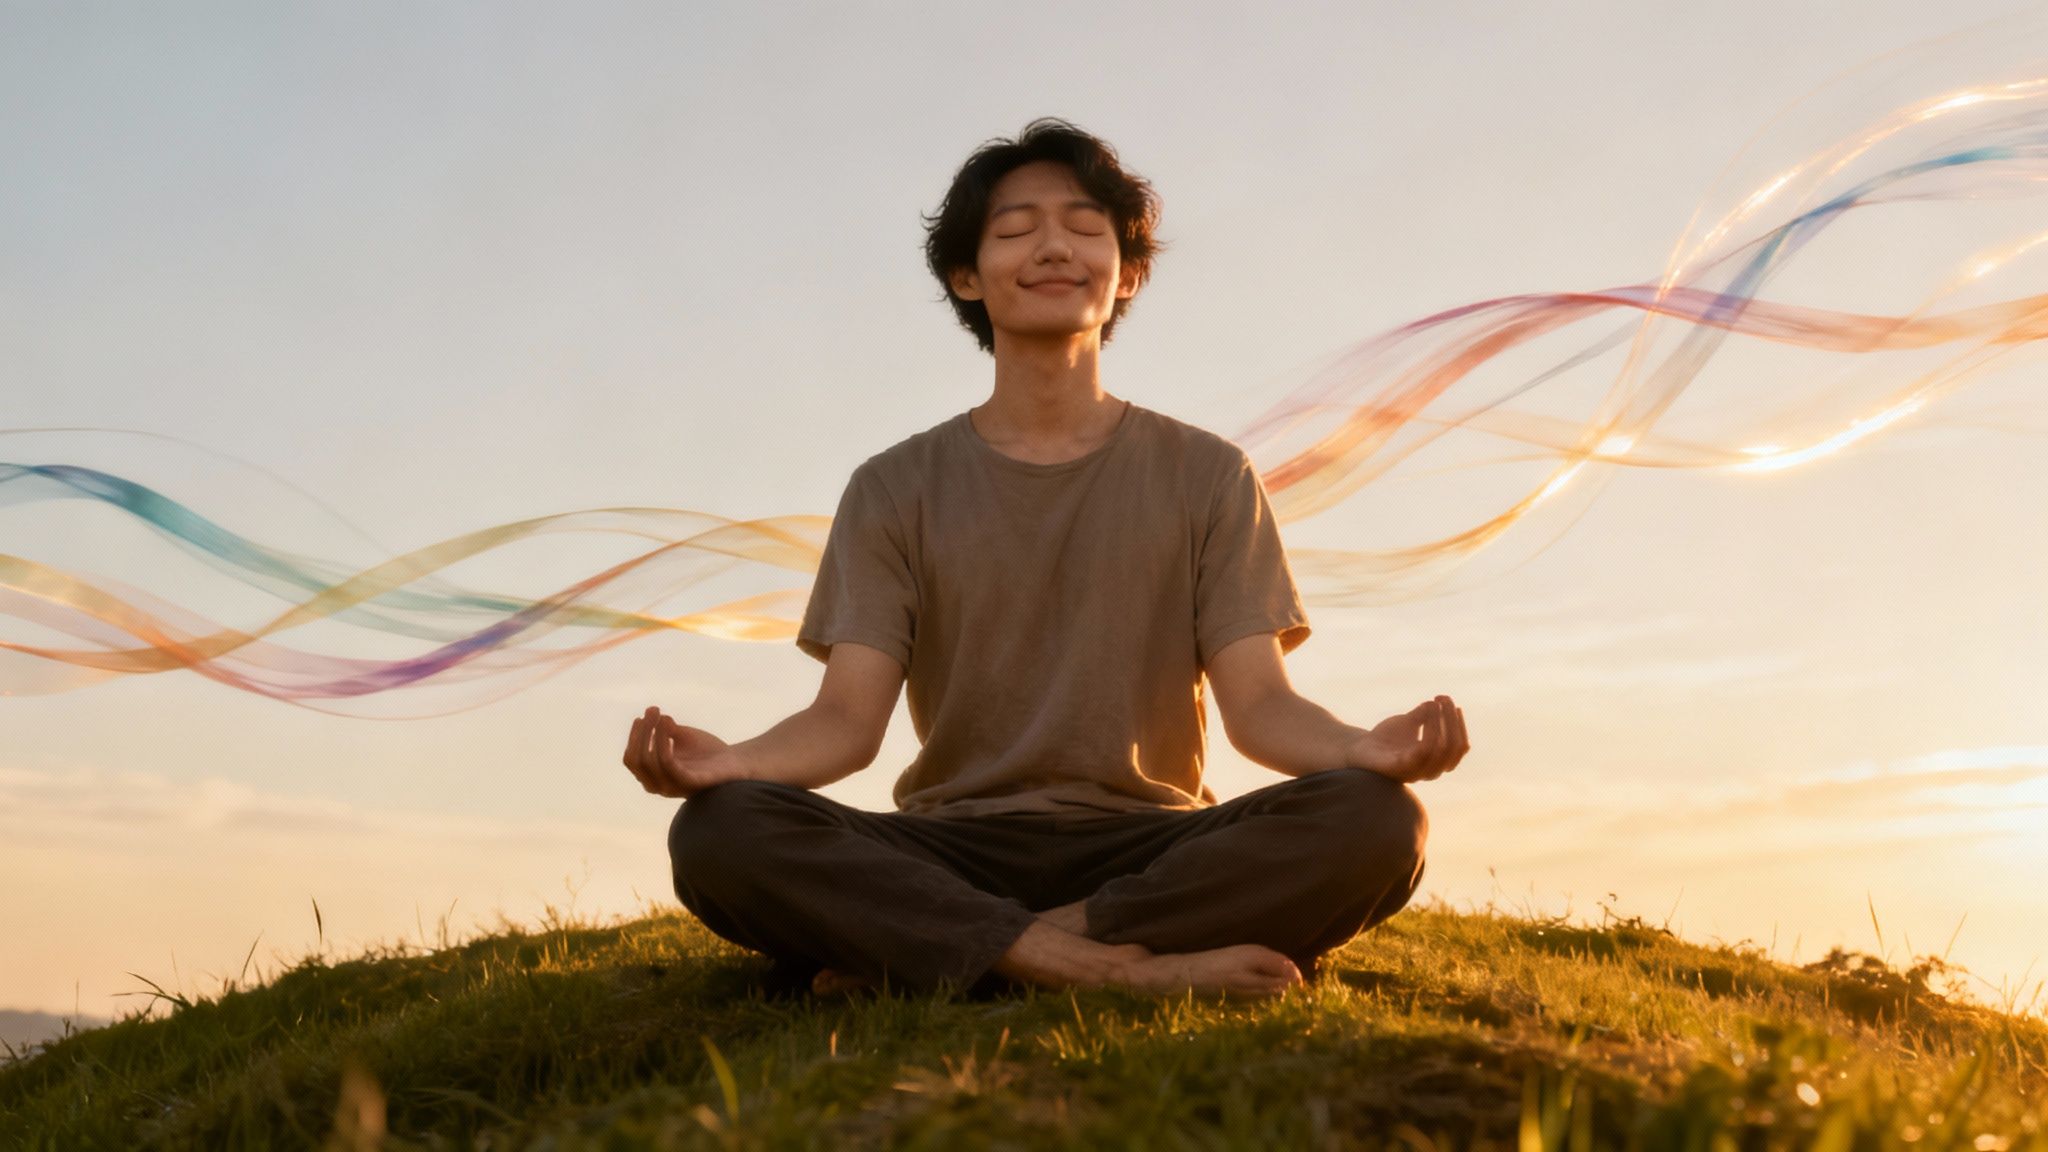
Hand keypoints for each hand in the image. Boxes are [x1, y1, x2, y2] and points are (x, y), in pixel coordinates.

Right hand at [622, 706, 747, 797]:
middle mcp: (659, 785)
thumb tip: (652, 713)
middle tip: (653, 711)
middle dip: (640, 733)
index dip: (633, 737)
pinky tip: (670, 728)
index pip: (632, 759)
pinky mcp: (690, 784)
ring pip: (650, 762)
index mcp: (654, 775)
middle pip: (636, 761)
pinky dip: (664, 744)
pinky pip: (669, 765)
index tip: (642, 716)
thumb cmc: (706, 751)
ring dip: (653, 734)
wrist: (735, 761)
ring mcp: (673, 787)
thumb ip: (665, 729)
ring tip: (662, 716)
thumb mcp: (681, 737)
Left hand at [1345, 695, 1467, 782]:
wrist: (1357, 749)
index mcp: (1435, 761)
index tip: (1454, 705)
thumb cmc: (1385, 739)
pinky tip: (1425, 711)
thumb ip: (1424, 715)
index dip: (1460, 726)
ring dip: (1441, 721)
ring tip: (1434, 702)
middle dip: (1452, 720)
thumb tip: (1438, 701)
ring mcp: (1415, 772)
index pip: (1459, 748)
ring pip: (1441, 749)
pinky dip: (1429, 730)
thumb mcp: (1408, 723)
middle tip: (1443, 698)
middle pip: (1453, 748)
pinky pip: (1423, 751)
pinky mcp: (1400, 769)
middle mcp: (1429, 770)